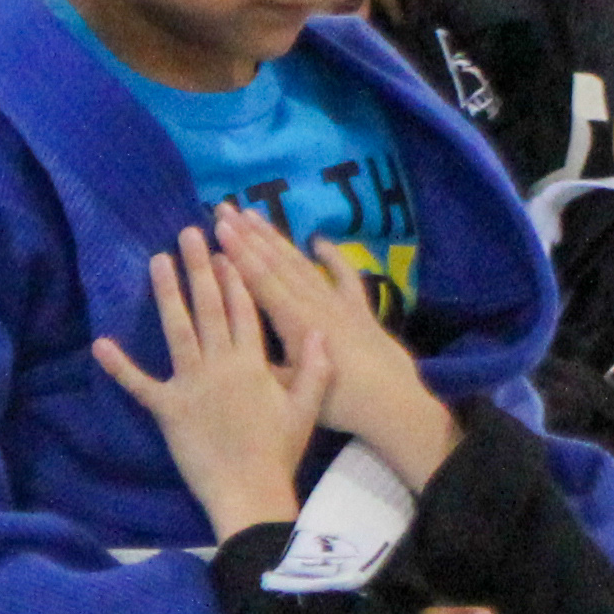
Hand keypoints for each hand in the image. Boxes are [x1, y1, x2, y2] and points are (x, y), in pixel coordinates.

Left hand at [94, 220, 327, 542]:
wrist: (251, 492)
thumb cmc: (279, 452)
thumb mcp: (307, 407)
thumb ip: (314, 367)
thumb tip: (319, 329)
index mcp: (254, 363)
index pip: (244, 309)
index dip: (234, 275)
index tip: (226, 246)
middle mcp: (222, 365)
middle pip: (209, 308)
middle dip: (199, 268)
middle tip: (187, 233)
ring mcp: (192, 385)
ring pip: (178, 330)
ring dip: (166, 294)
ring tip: (157, 260)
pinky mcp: (168, 409)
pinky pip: (139, 385)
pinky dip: (119, 366)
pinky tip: (100, 343)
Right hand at [214, 209, 463, 486]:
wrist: (394, 404)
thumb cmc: (340, 402)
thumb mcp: (293, 391)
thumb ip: (263, 366)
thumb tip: (232, 346)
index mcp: (295, 323)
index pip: (261, 281)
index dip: (239, 253)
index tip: (220, 227)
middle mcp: (315, 304)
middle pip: (277, 263)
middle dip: (249, 235)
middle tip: (225, 209)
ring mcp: (339, 304)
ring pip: (302, 264)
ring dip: (277, 239)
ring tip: (254, 215)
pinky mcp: (360, 310)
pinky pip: (344, 277)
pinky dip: (333, 257)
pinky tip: (319, 241)